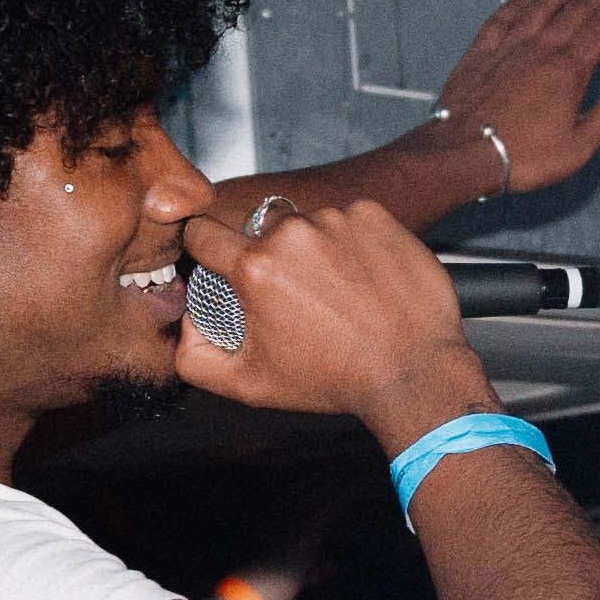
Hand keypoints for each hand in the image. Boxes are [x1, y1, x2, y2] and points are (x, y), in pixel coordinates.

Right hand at [174, 196, 492, 445]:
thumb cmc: (335, 379)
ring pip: (307, 226)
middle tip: (297, 298)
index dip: (203, 247)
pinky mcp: (373, 214)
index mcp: (256, 269)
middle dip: (270, 259)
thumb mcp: (249, 384)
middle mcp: (293, 234)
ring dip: (315, 251)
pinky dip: (351, 243)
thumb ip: (195, 357)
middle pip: (260, 232)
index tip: (214, 258)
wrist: (413, 371)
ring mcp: (337, 219)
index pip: (203, 234)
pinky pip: (347, 220)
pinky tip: (363, 278)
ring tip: (339, 294)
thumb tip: (185, 324)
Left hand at [410, 0, 599, 200]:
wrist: (463, 154)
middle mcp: (540, 49)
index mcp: (568, 70)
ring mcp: (507, 49)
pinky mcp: (479, 55)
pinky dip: (513, 7)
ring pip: (538, 9)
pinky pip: (499, 21)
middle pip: (574, 12)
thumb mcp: (578, 145)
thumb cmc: (524, 157)